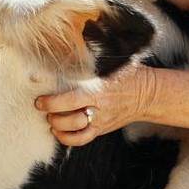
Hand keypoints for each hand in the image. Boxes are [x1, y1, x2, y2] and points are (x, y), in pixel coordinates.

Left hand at [35, 64, 157, 146]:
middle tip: (43, 107)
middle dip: (52, 115)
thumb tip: (64, 48)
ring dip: (58, 126)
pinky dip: (67, 139)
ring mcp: (101, 121)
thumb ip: (88, 59)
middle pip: (71, 119)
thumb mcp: (110, 62)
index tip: (40, 100)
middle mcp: (100, 108)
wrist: (148, 94)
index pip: (71, 100)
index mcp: (100, 90)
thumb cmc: (126, 74)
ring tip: (51, 118)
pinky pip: (82, 140)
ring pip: (75, 132)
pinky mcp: (102, 130)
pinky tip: (58, 131)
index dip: (52, 102)